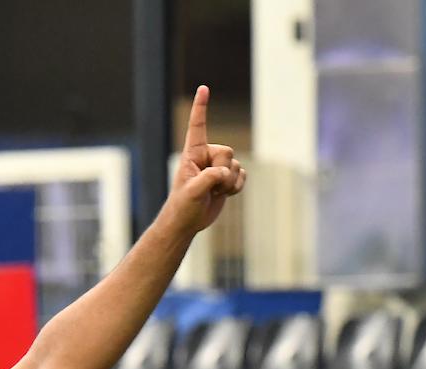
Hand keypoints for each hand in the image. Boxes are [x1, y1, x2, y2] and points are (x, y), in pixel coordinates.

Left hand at [161, 85, 245, 235]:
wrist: (187, 223)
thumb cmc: (182, 206)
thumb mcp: (192, 192)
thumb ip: (209, 178)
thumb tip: (225, 172)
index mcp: (192, 154)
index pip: (198, 127)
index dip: (201, 107)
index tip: (203, 88)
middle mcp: (206, 156)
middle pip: (228, 152)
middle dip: (222, 172)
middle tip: (208, 187)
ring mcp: (218, 167)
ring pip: (237, 166)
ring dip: (228, 184)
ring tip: (212, 193)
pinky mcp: (227, 178)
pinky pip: (243, 176)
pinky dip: (236, 188)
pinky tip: (222, 195)